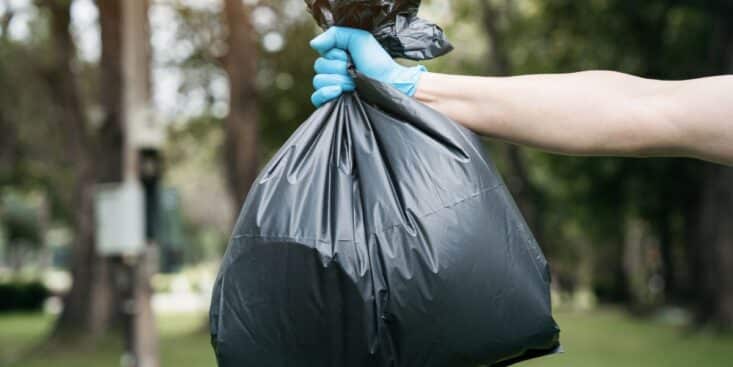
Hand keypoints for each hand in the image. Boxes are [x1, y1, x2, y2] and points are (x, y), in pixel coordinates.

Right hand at [310, 26, 426, 106]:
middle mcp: (332, 72)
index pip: (321, 53)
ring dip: (338, 80)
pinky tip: (338, 90)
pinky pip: (316, 98)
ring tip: (353, 83)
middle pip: (319, 67)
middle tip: (355, 71)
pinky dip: (325, 93)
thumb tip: (313, 45)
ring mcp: (331, 88)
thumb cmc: (377, 62)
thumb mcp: (359, 39)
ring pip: (318, 81)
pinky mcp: (332, 103)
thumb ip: (335, 35)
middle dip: (339, 68)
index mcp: (336, 57)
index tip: (350, 57)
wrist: (389, 84)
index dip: (335, 55)